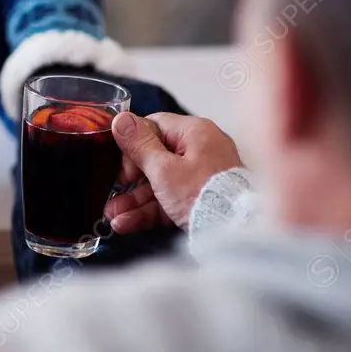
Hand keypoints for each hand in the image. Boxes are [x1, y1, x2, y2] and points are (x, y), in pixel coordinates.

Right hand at [105, 112, 243, 232]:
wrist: (238, 232)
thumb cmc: (205, 195)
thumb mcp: (163, 169)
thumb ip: (139, 145)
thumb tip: (121, 119)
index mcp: (194, 132)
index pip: (154, 126)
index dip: (133, 144)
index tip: (122, 164)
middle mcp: (200, 150)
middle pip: (154, 157)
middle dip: (129, 179)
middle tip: (115, 190)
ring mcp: (202, 176)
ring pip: (159, 183)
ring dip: (134, 199)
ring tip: (112, 215)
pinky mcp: (201, 198)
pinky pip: (170, 199)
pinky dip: (150, 210)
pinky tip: (126, 223)